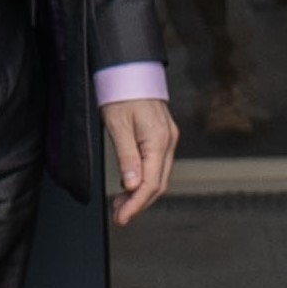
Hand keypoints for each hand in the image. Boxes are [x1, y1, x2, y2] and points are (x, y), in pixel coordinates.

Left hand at [103, 96, 177, 225]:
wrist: (131, 69)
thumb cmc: (122, 92)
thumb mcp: (118, 125)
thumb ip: (126, 157)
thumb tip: (132, 186)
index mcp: (159, 140)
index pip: (151, 183)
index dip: (136, 204)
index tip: (121, 217)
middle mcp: (168, 142)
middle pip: (158, 184)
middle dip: (138, 204)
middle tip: (118, 216)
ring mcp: (168, 140)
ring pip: (158, 177)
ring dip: (140, 194)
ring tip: (119, 205)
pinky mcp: (162, 138)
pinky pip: (157, 166)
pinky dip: (143, 180)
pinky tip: (129, 186)